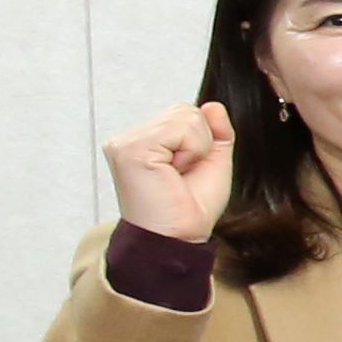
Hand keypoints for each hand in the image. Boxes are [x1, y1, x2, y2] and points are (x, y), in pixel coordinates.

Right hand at [103, 99, 237, 242]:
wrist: (178, 237)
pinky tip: (172, 172)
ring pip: (186, 116)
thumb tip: (213, 105)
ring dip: (196, 148)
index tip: (185, 171)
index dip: (200, 141)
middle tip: (181, 175)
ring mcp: (125, 142)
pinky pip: (181, 127)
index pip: (184, 113)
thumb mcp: (212, 162)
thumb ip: (216, 132)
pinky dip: (191, 151)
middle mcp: (129, 139)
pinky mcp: (130, 148)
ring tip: (176, 175)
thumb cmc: (190, 207)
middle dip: (199, 143)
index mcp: (144, 141)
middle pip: (185, 110)